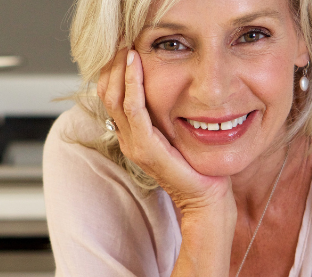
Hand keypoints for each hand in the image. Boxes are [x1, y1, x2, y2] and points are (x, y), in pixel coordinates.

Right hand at [97, 49, 231, 213]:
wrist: (205, 198)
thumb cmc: (197, 168)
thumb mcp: (176, 136)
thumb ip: (165, 118)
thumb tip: (167, 92)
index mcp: (132, 137)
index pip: (110, 98)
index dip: (113, 71)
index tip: (123, 49)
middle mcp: (128, 141)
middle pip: (106, 94)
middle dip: (112, 65)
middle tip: (122, 42)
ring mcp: (134, 146)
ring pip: (115, 99)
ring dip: (120, 70)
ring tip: (127, 48)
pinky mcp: (147, 149)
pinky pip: (133, 110)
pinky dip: (133, 84)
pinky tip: (137, 66)